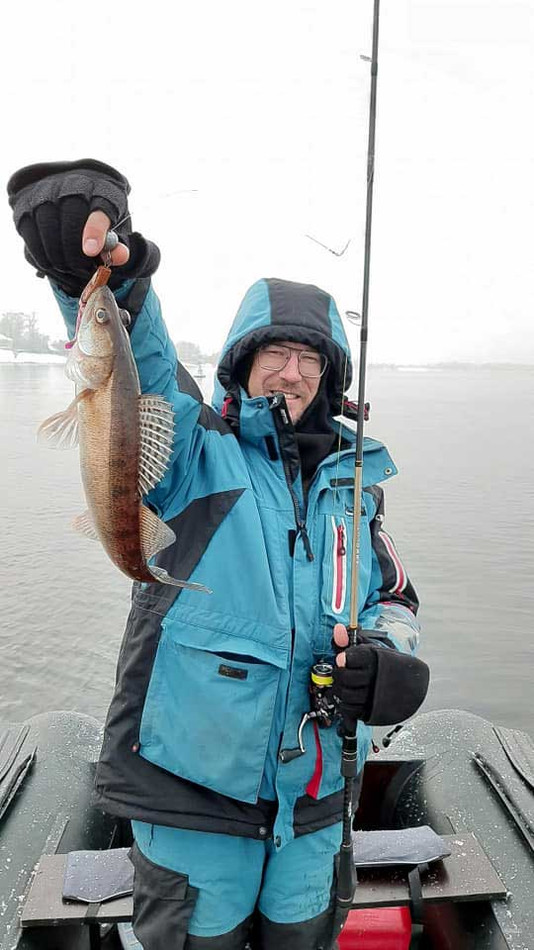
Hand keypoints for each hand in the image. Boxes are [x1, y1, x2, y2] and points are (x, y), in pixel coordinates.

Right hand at [7, 159, 159, 296]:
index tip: (91, 251)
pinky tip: (53, 264)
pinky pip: (31, 235)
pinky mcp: (26, 205)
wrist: (69, 190)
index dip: (94, 230)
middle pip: (70, 220)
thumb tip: (119, 256)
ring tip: (70, 269)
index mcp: (101, 189)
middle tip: (83, 270)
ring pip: (48, 228)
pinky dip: (42, 255)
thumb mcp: (112, 227)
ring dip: (59, 257)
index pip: (98, 207)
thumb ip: (117, 244)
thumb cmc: (96, 216)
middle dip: (75, 252)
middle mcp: (71, 185)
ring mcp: (45, 192)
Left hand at [333, 622, 429, 727]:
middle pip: (346, 677)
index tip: (342, 658)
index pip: (351, 658)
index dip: (344, 658)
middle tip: (340, 670)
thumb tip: (338, 629)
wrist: (407, 681)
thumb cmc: (384, 661)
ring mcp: (374, 696)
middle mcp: (376, 677)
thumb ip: (350, 638)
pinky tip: (348, 694)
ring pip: (346, 694)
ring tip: (344, 682)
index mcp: (375, 658)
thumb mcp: (369, 644)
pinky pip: (350, 709)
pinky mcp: (371, 710)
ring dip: (340, 688)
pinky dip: (344, 703)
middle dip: (339, 673)